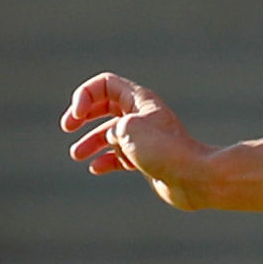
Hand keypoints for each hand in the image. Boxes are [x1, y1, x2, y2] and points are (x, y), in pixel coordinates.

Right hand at [61, 72, 217, 207]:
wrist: (194, 178)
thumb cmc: (163, 150)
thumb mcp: (127, 129)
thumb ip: (112, 128)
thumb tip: (113, 141)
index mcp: (140, 101)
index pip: (105, 85)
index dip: (85, 96)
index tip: (78, 116)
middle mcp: (142, 116)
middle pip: (105, 107)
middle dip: (83, 116)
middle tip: (67, 127)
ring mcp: (145, 138)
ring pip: (111, 134)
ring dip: (90, 142)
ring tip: (76, 155)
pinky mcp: (148, 159)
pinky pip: (121, 156)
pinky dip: (106, 160)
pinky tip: (95, 168)